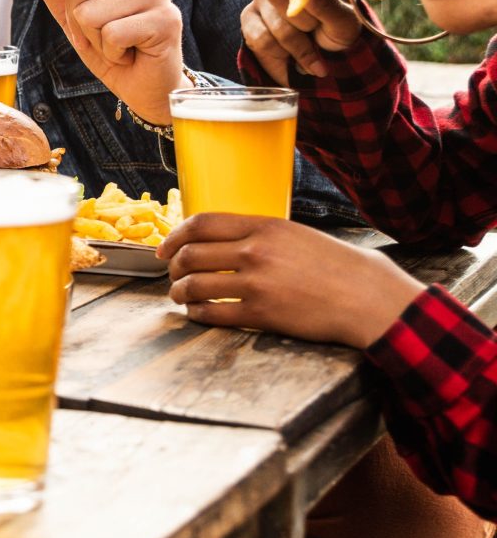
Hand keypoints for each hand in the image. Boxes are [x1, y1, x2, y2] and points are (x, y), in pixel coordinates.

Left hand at [26, 0, 185, 123]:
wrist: (143, 83)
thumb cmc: (110, 45)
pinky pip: (110, 34)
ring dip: (93, 38)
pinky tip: (129, 53)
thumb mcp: (72, 14)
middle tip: (99, 32)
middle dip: (75, 15)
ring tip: (116, 43)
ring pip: (90, 11)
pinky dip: (110, 52)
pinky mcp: (167, 19)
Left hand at [159, 213, 424, 348]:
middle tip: (173, 276)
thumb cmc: (342, 268)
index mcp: (265, 227)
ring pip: (195, 285)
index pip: (202, 223)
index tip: (165, 249)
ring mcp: (257, 283)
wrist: (371, 299)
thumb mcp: (299, 236)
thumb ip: (263, 235)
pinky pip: (213, 314)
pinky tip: (198, 314)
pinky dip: (197, 314)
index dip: (175, 236)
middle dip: (174, 268)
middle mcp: (255, 251)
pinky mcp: (262, 314)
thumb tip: (230, 242)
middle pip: (191, 254)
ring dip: (180, 293)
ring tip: (181, 296)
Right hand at [239, 0, 364, 84]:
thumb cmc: (338, 31)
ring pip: (271, 19)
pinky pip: (260, 38)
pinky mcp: (249, 20)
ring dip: (296, 42)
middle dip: (300, 18)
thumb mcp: (345, 22)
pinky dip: (281, 54)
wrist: (325, 55)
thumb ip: (328, 4)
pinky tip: (293, 58)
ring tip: (311, 47)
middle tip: (317, 30)